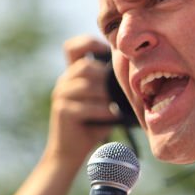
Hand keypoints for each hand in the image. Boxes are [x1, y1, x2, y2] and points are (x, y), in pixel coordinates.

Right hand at [43, 35, 116, 167]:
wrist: (72, 151)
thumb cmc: (95, 122)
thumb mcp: (104, 98)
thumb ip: (111, 83)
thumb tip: (134, 70)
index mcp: (73, 74)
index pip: (73, 46)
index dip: (90, 43)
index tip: (107, 52)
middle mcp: (64, 81)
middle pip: (85, 67)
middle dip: (104, 79)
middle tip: (117, 94)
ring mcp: (60, 95)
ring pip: (88, 86)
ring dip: (106, 97)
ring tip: (115, 107)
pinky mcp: (62, 111)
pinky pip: (88, 106)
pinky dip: (104, 112)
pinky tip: (113, 117)